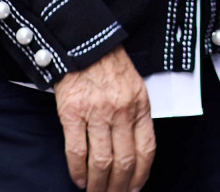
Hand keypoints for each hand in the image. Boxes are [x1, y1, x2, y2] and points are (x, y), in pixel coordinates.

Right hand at [54, 47, 154, 191]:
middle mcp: (121, 110)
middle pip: (125, 160)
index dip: (141, 175)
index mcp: (140, 104)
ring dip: (99, 184)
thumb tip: (133, 149)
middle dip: (119, 186)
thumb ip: (135, 114)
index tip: (134, 189)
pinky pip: (77, 151)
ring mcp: (97, 112)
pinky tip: (79, 180)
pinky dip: (78, 171)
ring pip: (102, 161)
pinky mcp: (72, 112)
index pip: (146, 149)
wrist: (83, 41)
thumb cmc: (108, 64)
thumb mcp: (133, 85)